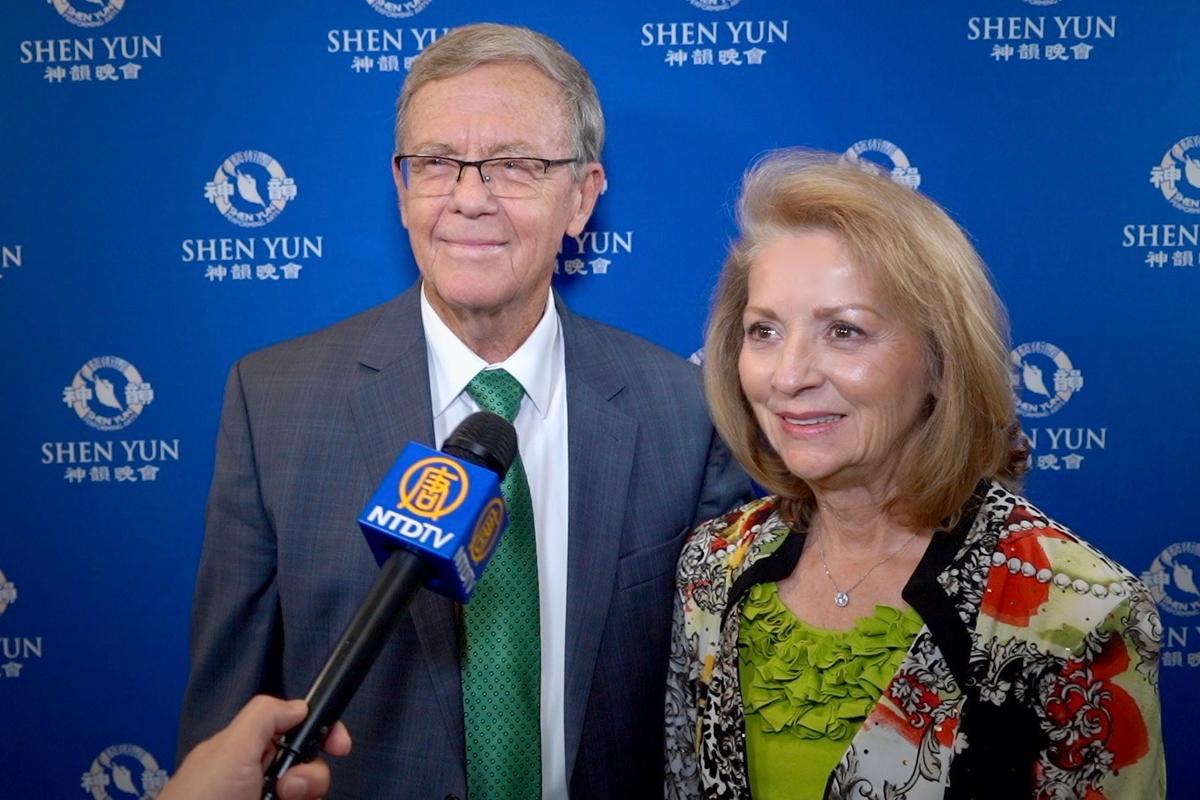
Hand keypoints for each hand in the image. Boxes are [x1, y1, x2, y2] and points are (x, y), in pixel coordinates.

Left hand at [161, 696, 351, 799]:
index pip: (298, 732)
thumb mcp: (231, 747)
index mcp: (250, 751)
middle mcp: (263, 779)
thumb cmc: (205, 797)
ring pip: (311, 796)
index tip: (339, 747)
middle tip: (286, 790)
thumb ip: (265, 716)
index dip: (324, 733)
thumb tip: (301, 707)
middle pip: (312, 767)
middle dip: (311, 776)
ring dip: (307, 796)